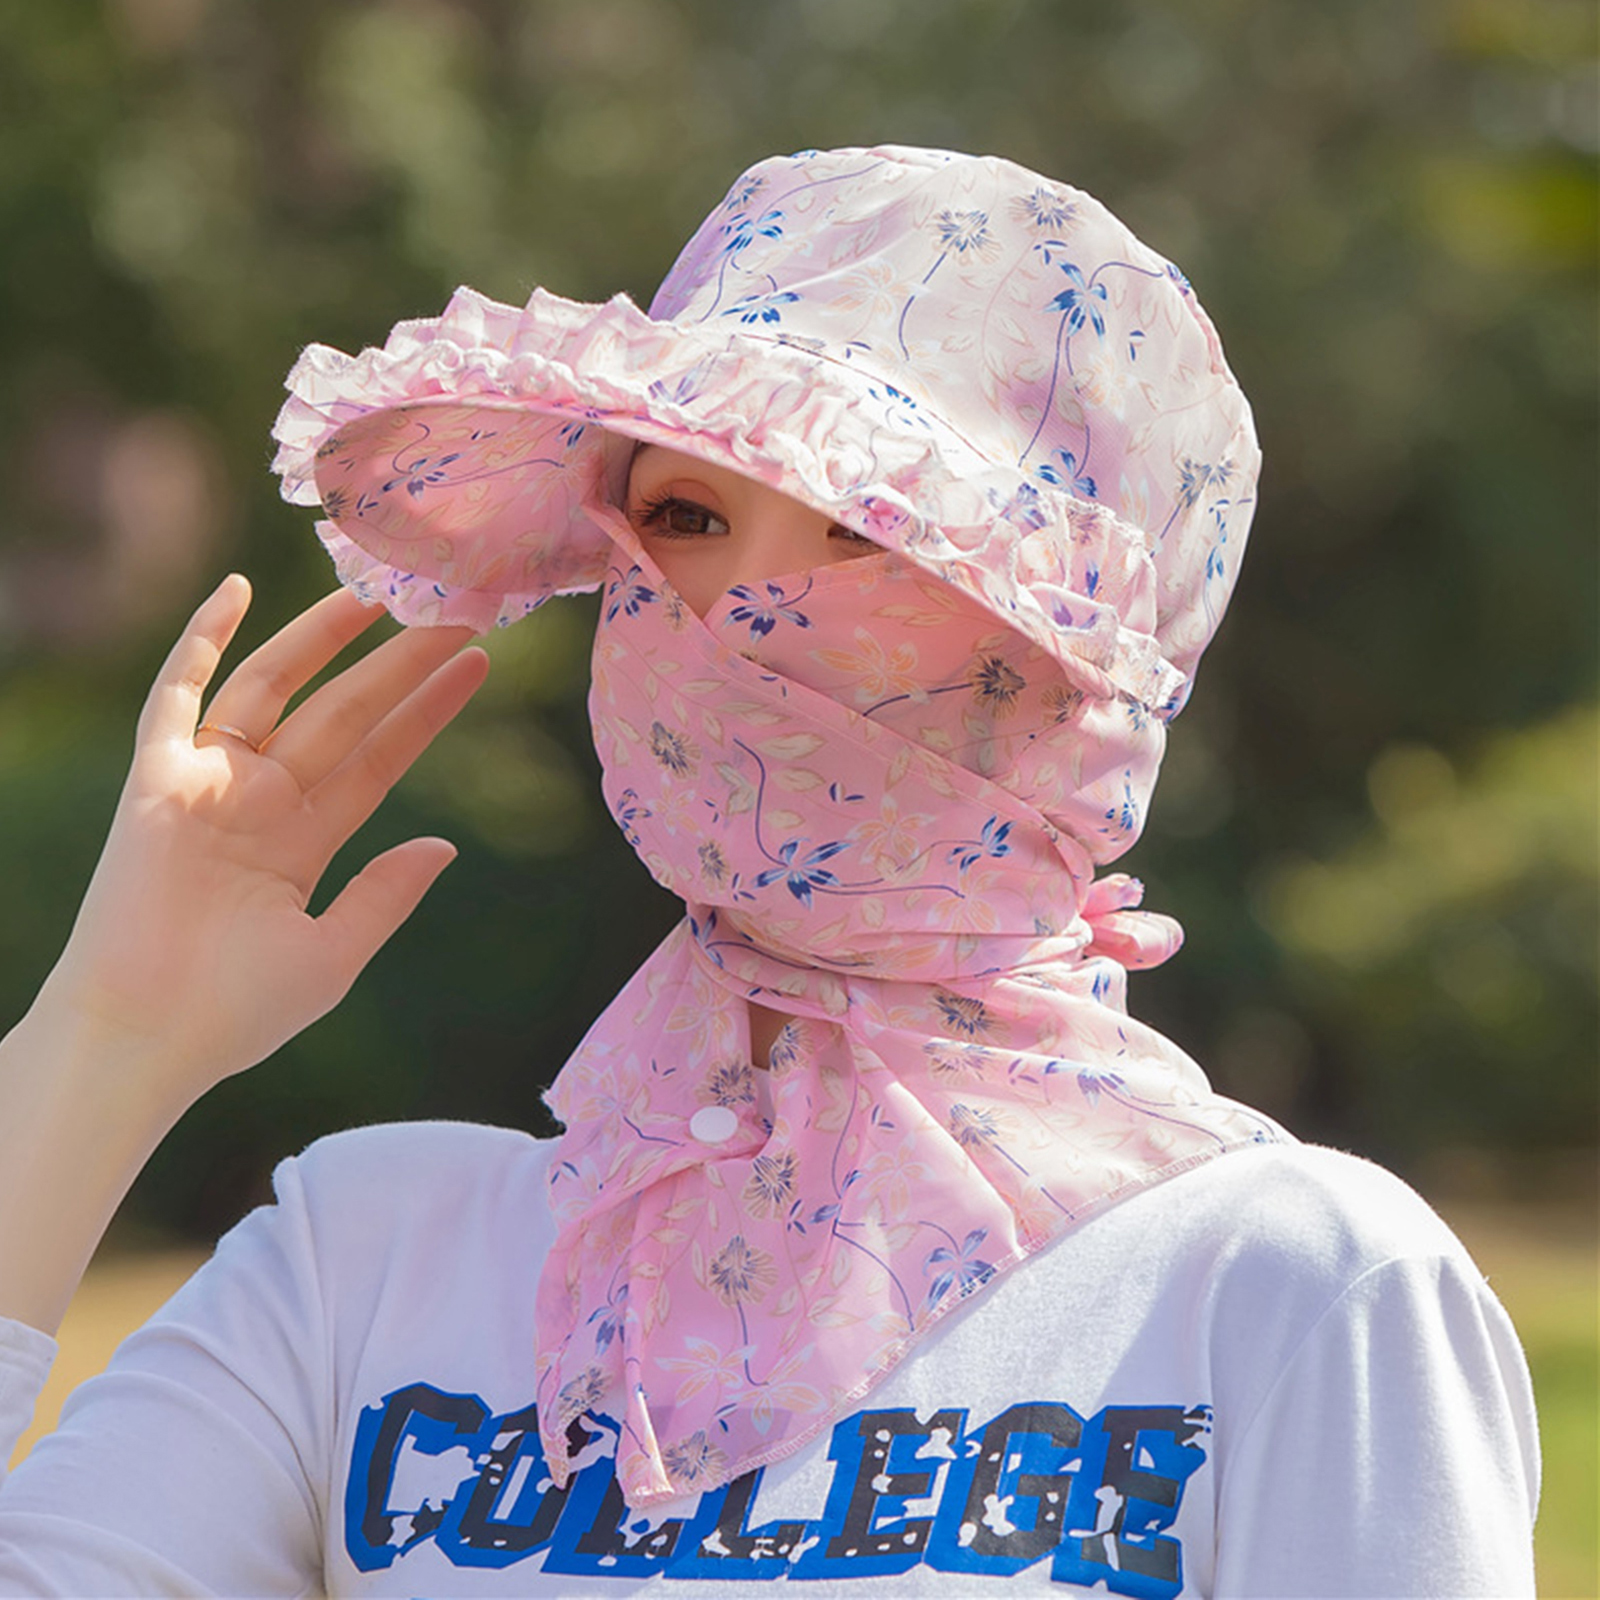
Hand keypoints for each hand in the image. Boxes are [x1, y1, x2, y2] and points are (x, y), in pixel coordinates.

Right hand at [32, 574, 489, 1109]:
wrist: (146, 1039)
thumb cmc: (237, 1013)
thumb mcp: (334, 953)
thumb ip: (385, 894)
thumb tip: (444, 846)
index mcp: (301, 841)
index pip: (378, 759)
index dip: (426, 712)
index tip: (475, 664)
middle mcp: (259, 802)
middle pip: (342, 714)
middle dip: (397, 665)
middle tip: (453, 608)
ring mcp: (207, 785)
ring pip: (274, 688)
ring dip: (323, 638)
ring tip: (379, 592)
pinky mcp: (154, 779)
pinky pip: (177, 695)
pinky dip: (202, 639)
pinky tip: (238, 589)